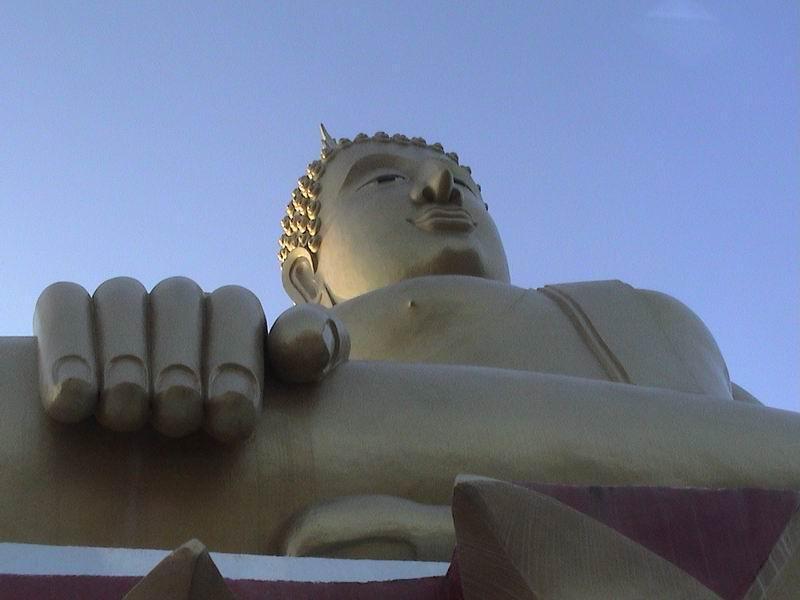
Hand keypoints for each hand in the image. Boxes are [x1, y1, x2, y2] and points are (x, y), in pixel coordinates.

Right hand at [34, 277, 348, 441]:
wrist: (170, 448)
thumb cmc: (237, 422)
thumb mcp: (292, 395)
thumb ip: (312, 361)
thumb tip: (312, 342)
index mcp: (234, 313)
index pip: (236, 309)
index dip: (235, 360)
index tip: (230, 420)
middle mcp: (180, 300)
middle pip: (178, 299)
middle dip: (179, 363)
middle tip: (178, 420)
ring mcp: (126, 305)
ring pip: (121, 296)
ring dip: (124, 357)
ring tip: (129, 415)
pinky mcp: (70, 316)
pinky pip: (61, 304)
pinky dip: (65, 347)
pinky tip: (74, 402)